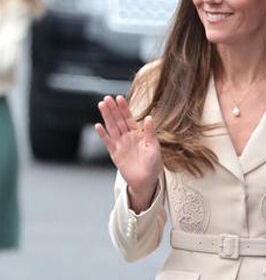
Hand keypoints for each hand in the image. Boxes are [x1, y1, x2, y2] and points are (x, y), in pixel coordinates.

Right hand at [95, 95, 162, 209]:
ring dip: (106, 117)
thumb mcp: (154, 147)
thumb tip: (149, 118)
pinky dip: (103, 135)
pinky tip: (98, 126)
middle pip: (118, 120)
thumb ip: (150, 132)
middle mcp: (127, 138)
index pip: (129, 118)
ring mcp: (120, 145)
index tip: (119, 98)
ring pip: (112, 128)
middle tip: (107, 98)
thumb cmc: (153, 165)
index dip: (124, 108)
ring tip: (101, 105)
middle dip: (113, 109)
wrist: (146, 181)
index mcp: (138, 134)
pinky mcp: (115, 154)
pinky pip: (108, 142)